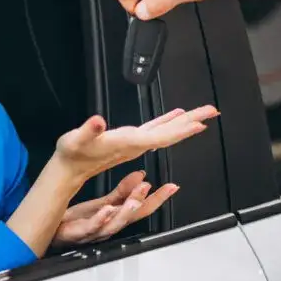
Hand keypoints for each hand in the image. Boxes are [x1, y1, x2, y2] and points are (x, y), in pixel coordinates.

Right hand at [53, 106, 218, 187]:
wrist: (68, 169)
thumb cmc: (71, 155)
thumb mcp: (75, 140)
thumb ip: (87, 131)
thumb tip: (97, 121)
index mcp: (127, 144)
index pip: (160, 137)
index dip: (180, 130)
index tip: (199, 123)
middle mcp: (135, 145)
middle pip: (170, 134)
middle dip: (192, 122)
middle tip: (212, 111)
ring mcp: (135, 144)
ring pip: (166, 132)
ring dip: (184, 122)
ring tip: (202, 113)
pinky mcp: (130, 141)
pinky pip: (156, 131)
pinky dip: (168, 123)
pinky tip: (175, 116)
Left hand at [53, 170, 177, 244]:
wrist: (52, 232)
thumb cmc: (78, 221)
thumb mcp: (102, 202)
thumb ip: (122, 191)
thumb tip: (140, 176)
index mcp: (115, 217)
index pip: (142, 208)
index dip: (158, 198)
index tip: (172, 187)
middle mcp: (109, 226)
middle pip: (131, 217)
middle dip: (145, 204)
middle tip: (152, 189)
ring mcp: (95, 231)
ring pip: (114, 224)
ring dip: (126, 212)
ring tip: (134, 199)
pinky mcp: (79, 232)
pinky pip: (91, 227)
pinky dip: (100, 219)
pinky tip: (106, 209)